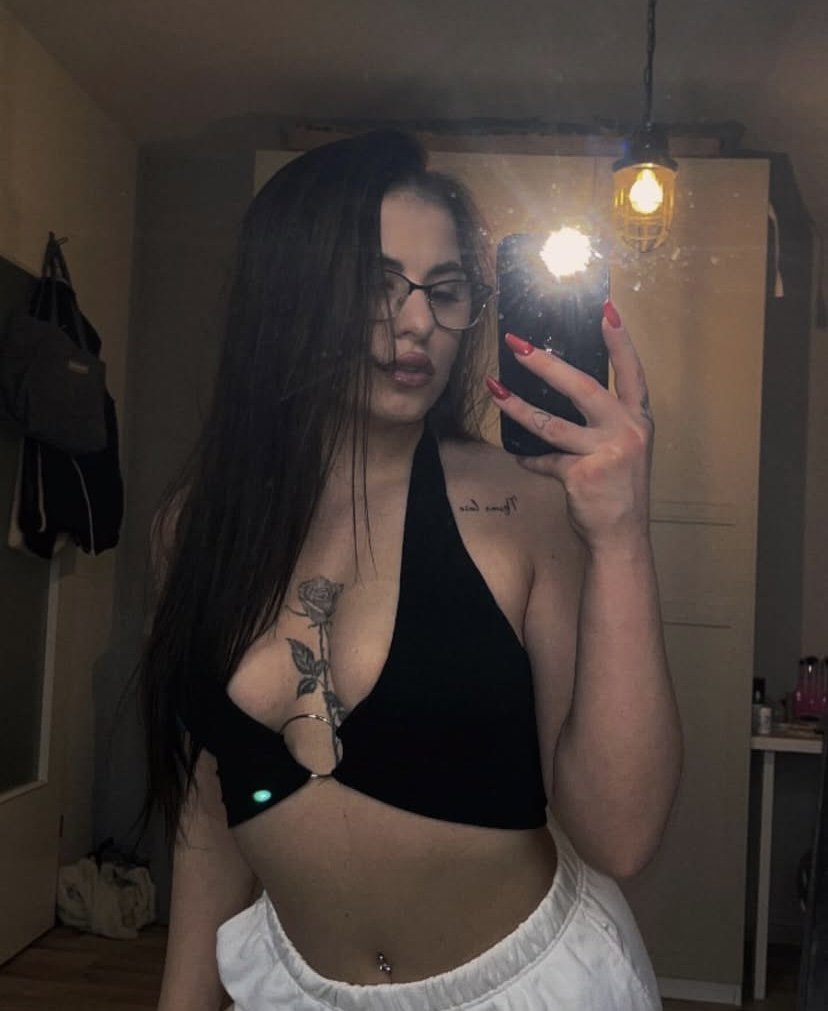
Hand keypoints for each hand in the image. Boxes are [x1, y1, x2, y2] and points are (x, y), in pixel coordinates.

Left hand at [485, 302, 653, 551]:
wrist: (622, 535)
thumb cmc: (619, 488)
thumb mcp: (625, 448)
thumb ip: (605, 421)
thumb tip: (562, 391)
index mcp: (638, 419)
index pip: (632, 371)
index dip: (620, 340)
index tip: (605, 309)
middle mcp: (626, 431)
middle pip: (582, 387)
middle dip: (546, 364)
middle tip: (518, 345)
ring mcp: (605, 453)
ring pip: (550, 423)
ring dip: (517, 406)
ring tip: (494, 389)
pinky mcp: (581, 475)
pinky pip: (543, 460)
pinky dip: (529, 459)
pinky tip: (519, 456)